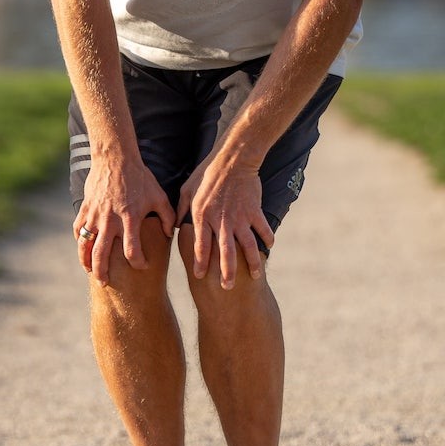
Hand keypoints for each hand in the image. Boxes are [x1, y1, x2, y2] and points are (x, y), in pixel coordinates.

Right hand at [73, 154, 173, 284]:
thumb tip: (171, 233)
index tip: (141, 266)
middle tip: (106, 283)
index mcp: (130, 218)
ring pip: (86, 245)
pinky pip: (78, 229)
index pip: (132, 250)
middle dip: (103, 272)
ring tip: (91, 272)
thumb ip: (167, 216)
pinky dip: (80, 242)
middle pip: (102, 254)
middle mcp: (110, 220)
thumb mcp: (159, 196)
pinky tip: (84, 250)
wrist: (115, 158)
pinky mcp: (86, 208)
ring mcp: (95, 215)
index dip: (138, 262)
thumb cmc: (140, 178)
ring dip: (86, 261)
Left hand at [176, 152, 274, 289]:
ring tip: (254, 275)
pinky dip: (267, 238)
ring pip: (247, 245)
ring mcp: (240, 216)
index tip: (200, 276)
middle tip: (227, 287)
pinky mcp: (254, 210)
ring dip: (251, 262)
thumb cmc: (206, 173)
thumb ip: (181, 210)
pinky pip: (262, 228)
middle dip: (226, 271)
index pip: (201, 245)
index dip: (201, 262)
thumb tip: (176, 227)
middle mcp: (221, 220)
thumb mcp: (187, 190)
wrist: (233, 158)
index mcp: (202, 216)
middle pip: (224, 252)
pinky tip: (268, 248)